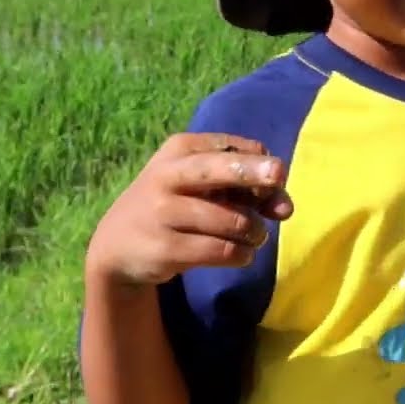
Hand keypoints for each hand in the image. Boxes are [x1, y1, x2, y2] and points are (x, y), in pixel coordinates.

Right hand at [86, 132, 292, 285]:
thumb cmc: (177, 205)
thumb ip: (248, 189)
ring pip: (233, 220)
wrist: (119, 243)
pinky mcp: (164, 248)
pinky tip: (241, 254)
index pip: (235, 149)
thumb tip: (286, 207)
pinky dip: (241, 254)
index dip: (262, 167)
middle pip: (222, 168)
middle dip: (254, 171)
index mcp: (181, 149)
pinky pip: (222, 251)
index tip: (274, 182)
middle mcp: (168, 174)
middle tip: (279, 175)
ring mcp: (163, 212)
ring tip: (254, 237)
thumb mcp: (204, 187)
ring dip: (255, 232)